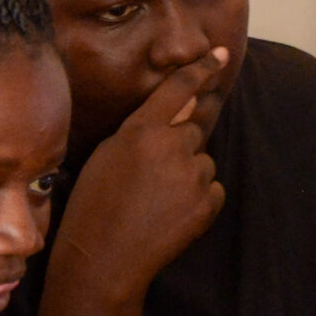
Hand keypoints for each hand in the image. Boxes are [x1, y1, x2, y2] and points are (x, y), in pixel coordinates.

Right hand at [52, 51, 229, 302]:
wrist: (104, 260)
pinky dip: (199, 199)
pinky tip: (171, 214)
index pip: (179, 88)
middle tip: (151, 176)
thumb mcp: (107, 155)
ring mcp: (193, 176)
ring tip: (156, 199)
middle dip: (178, 146)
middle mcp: (172, 147)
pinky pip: (213, 189)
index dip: (202, 69)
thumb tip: (184, 107)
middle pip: (192, 129)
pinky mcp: (207, 204)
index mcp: (141, 130)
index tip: (221, 55)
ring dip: (187, 174)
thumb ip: (145, 128)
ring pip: (203, 161)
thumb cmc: (94, 205)